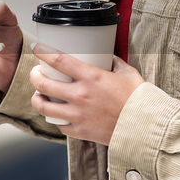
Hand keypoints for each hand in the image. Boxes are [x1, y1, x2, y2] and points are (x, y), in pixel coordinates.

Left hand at [28, 44, 144, 143]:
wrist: (145, 128)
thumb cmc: (139, 100)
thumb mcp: (127, 73)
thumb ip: (114, 62)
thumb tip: (107, 56)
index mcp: (91, 77)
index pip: (58, 60)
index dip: (43, 51)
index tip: (36, 47)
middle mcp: (80, 95)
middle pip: (43, 83)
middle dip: (34, 76)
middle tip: (36, 73)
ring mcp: (78, 115)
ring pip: (44, 106)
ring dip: (37, 98)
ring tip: (39, 94)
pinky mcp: (80, 131)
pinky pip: (59, 124)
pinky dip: (55, 118)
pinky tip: (57, 113)